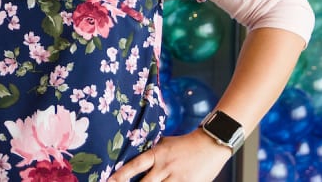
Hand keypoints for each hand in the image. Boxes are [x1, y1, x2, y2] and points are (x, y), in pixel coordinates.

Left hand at [108, 129, 233, 181]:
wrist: (212, 143)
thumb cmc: (186, 144)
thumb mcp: (165, 143)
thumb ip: (151, 152)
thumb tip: (133, 156)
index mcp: (158, 154)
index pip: (135, 165)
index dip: (121, 174)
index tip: (109, 180)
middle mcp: (166, 167)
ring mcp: (178, 178)